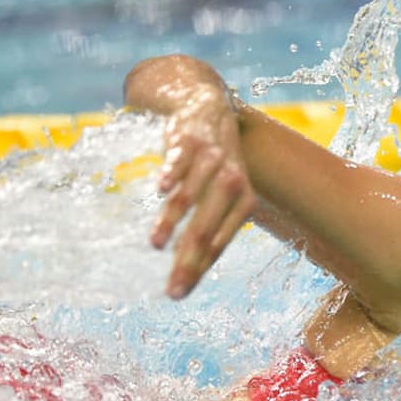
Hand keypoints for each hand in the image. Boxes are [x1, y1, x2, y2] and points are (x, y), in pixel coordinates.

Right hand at [150, 92, 256, 298]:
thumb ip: (206, 229)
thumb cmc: (213, 164)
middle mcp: (232, 181)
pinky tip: (162, 189)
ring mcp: (212, 160)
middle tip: (172, 288)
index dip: (199, 268)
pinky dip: (172, 173)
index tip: (179, 292)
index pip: (220, 242)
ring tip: (156, 245)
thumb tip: (186, 275)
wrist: (209, 107)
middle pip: (207, 227)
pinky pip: (180, 160)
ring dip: (173, 220)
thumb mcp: (219, 195)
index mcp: (244, 201)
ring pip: (191, 196)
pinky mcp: (190, 140)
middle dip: (188, 259)